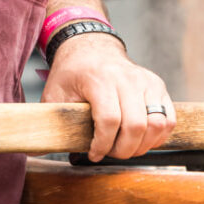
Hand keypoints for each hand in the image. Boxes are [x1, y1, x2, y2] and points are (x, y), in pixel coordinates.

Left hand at [41, 33, 176, 160]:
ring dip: (143, 145)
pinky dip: (158, 136)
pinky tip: (142, 140)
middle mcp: (128, 78)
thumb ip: (48, 121)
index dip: (102, 145)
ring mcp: (147, 82)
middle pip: (136, 125)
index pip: (109, 120)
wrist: (93, 49)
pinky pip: (169, 119)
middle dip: (123, 149)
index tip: (93, 154)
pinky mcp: (159, 87)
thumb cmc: (72, 74)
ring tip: (126, 148)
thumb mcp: (54, 94)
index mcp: (99, 79)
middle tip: (110, 154)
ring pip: (158, 124)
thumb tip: (34, 148)